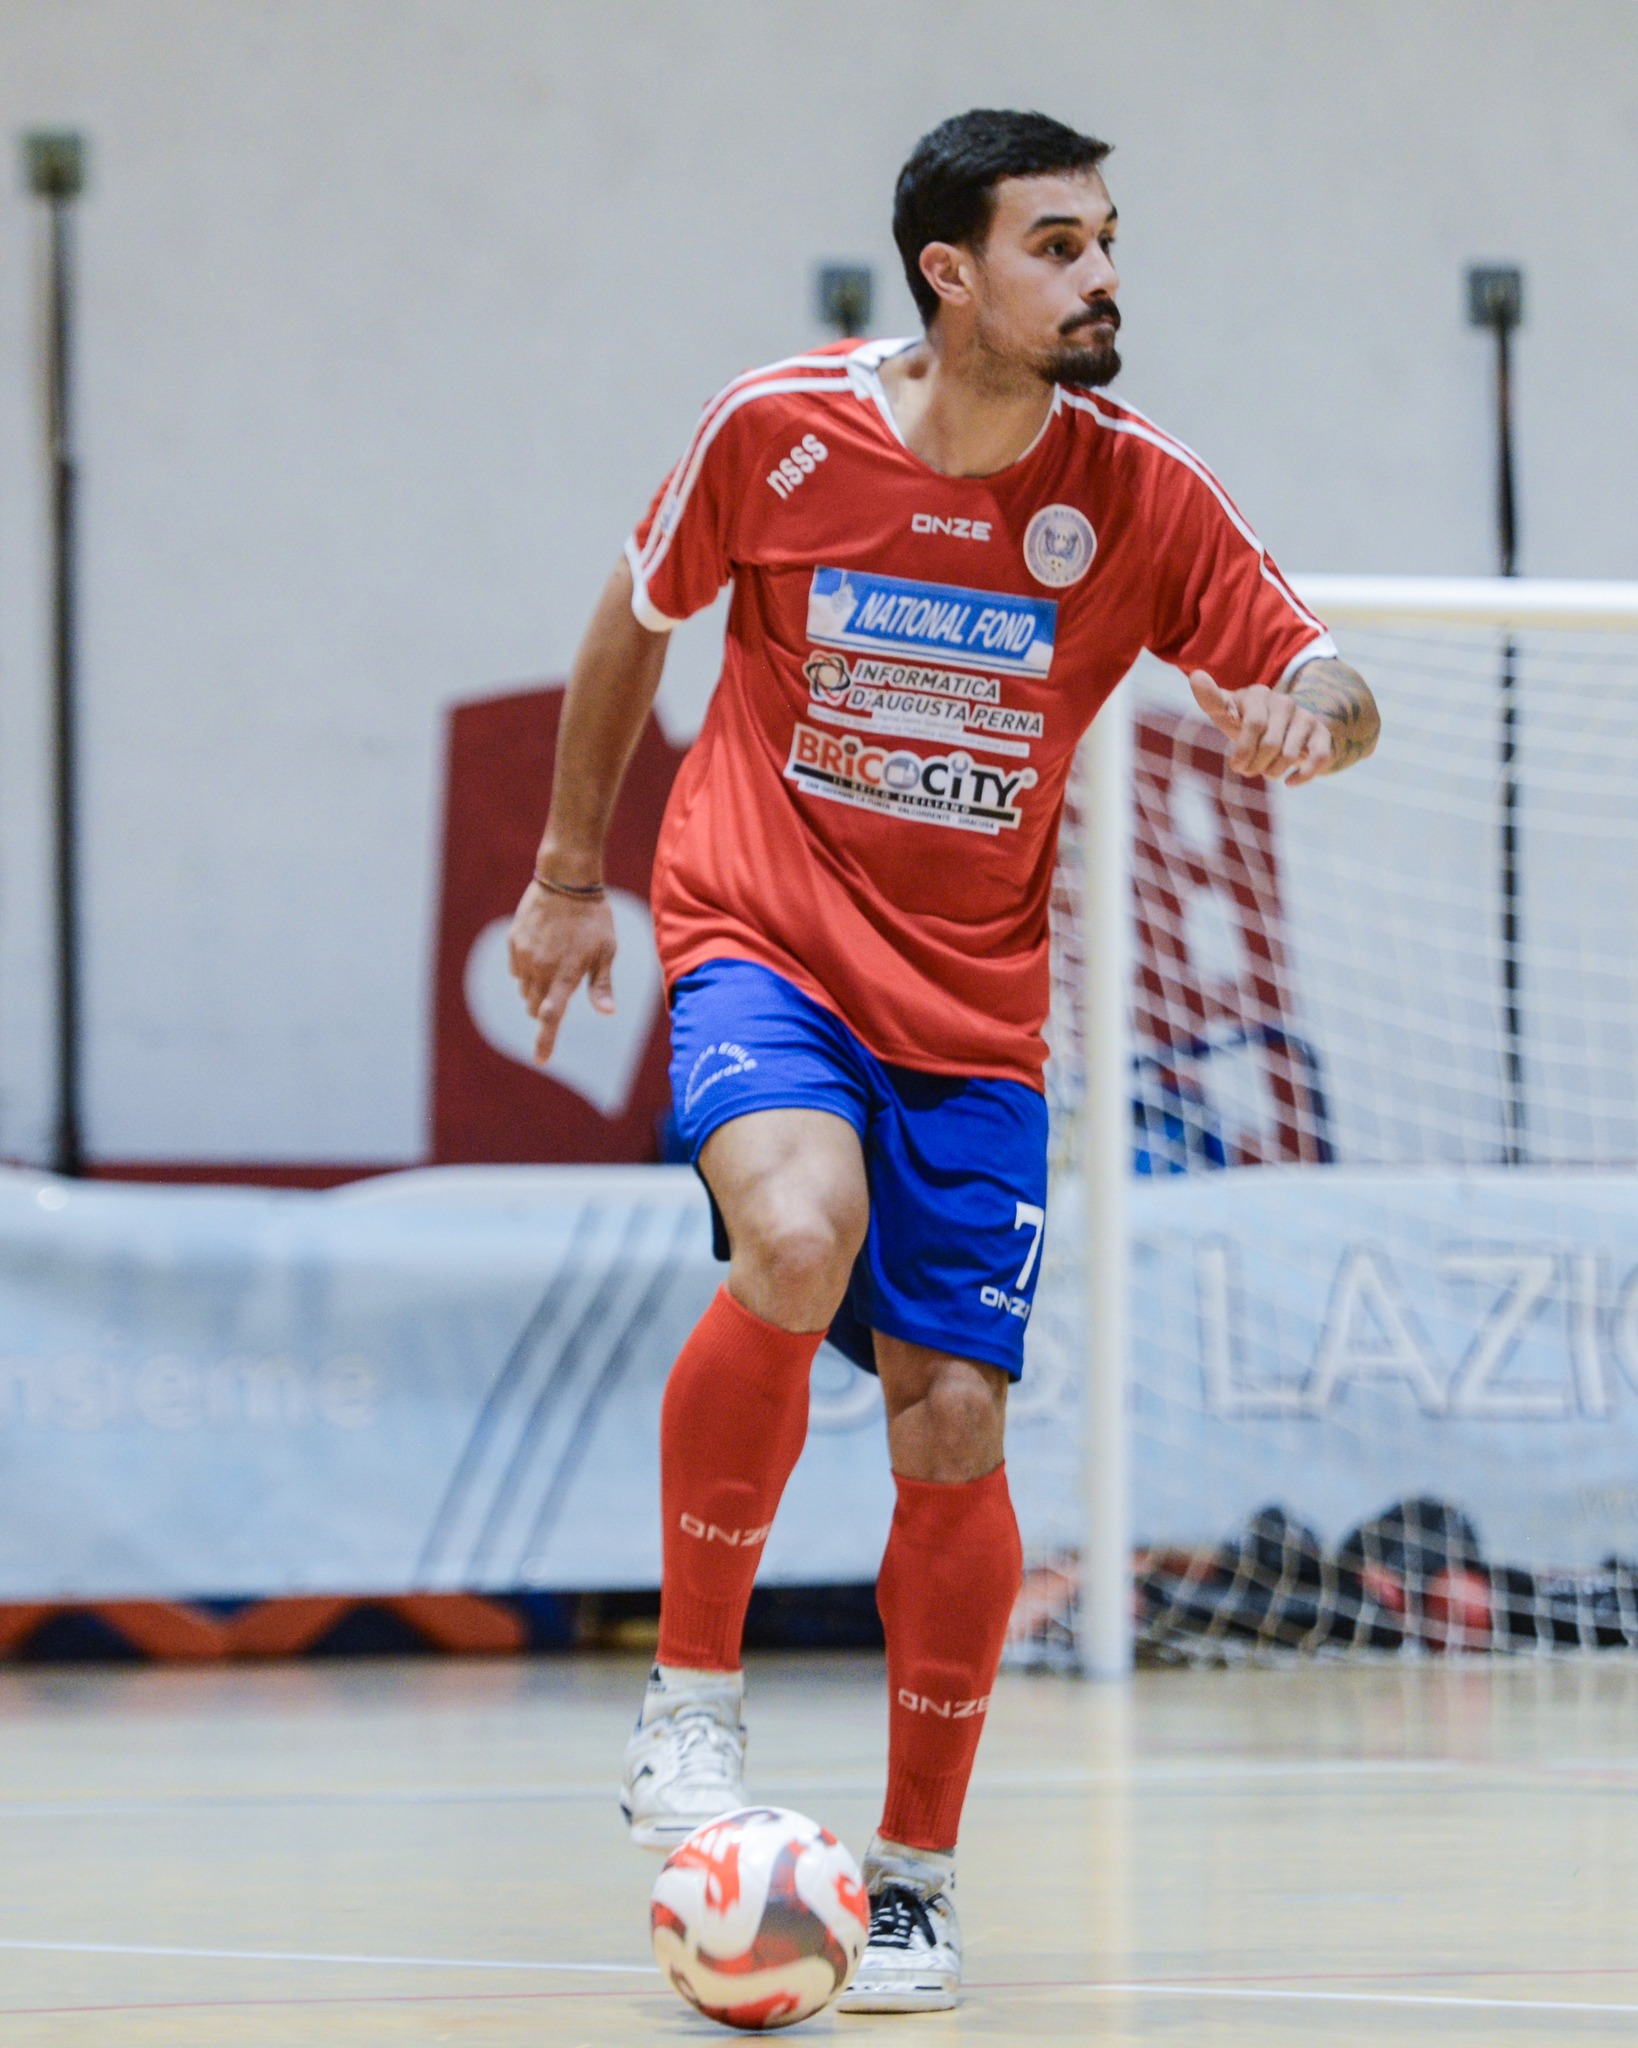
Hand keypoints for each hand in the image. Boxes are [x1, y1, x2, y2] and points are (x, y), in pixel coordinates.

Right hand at [507, 879, 616, 1065]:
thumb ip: (602, 984)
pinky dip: (526, 971)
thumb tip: (607, 1013)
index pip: (552, 1018)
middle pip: (536, 1007)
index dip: (545, 1042)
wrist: (566, 880)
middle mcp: (541, 969)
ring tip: (555, 966)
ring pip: (525, 990)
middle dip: (545, 1010)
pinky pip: (516, 969)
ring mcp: (524, 956)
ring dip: (536, 990)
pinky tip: (542, 953)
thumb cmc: (595, 918)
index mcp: (565, 975)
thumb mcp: (606, 951)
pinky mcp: (514, 942)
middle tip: (561, 992)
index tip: (541, 1061)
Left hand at [1189, 671, 1333, 785]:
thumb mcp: (1226, 715)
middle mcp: (1284, 702)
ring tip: (1266, 771)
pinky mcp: (1322, 733)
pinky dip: (1303, 775)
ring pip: (1290, 755)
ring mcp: (1305, 717)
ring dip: (1273, 772)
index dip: (1244, 750)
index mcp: (1258, 695)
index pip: (1254, 724)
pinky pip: (1318, 758)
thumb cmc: (1245, 724)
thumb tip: (1196, 676)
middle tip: (1247, 770)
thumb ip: (1212, 701)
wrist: (1281, 731)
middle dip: (1255, 765)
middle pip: (1270, 745)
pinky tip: (1289, 781)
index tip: (1235, 765)